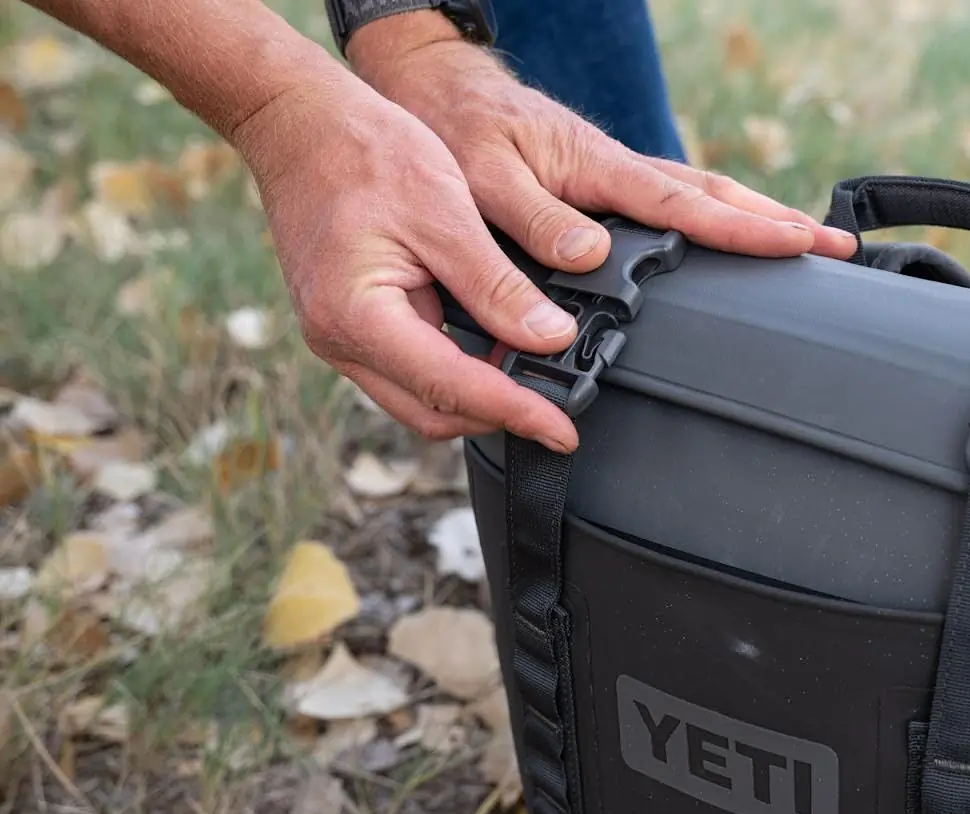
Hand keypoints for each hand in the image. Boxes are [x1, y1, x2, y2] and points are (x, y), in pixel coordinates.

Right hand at [231, 75, 587, 450]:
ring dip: (479, 396)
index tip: (564, 431)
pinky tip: (496, 351)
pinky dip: (457, 370)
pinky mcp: (350, 325)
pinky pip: (411, 369)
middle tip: (562, 406)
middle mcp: (338, 340)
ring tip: (537, 378)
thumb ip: (497, 285)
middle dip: (500, 415)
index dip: (516, 412)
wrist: (301, 122)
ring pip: (421, 399)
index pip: (451, 389)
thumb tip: (550, 339)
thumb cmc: (363, 152)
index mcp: (357, 316)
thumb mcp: (446, 213)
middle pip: (434, 412)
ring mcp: (339, 336)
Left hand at [345, 12, 859, 275]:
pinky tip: (734, 237)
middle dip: (778, 222)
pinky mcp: (606, 184)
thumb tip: (592, 257)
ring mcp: (617, 176)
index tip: (795, 246)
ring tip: (807, 245)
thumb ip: (535, 219)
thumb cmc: (457, 134)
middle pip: (716, 197)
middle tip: (837, 249)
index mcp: (597, 168)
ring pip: (702, 196)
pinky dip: (717, 218)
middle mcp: (618, 170)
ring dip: (757, 219)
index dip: (742, 231)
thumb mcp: (483, 179)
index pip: (684, 204)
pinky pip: (675, 202)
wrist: (439, 93)